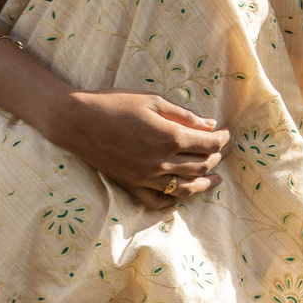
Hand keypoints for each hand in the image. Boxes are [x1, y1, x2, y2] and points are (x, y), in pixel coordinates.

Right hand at [47, 91, 227, 213]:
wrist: (76, 121)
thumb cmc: (114, 104)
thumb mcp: (152, 101)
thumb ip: (184, 115)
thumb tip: (210, 125)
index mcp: (169, 137)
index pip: (209, 144)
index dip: (223, 139)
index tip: (226, 133)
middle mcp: (161, 161)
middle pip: (201, 166)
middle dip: (218, 157)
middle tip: (225, 150)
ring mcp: (147, 177)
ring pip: (185, 188)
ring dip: (204, 184)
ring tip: (215, 179)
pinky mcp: (132, 185)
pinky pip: (157, 201)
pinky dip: (173, 201)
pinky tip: (182, 195)